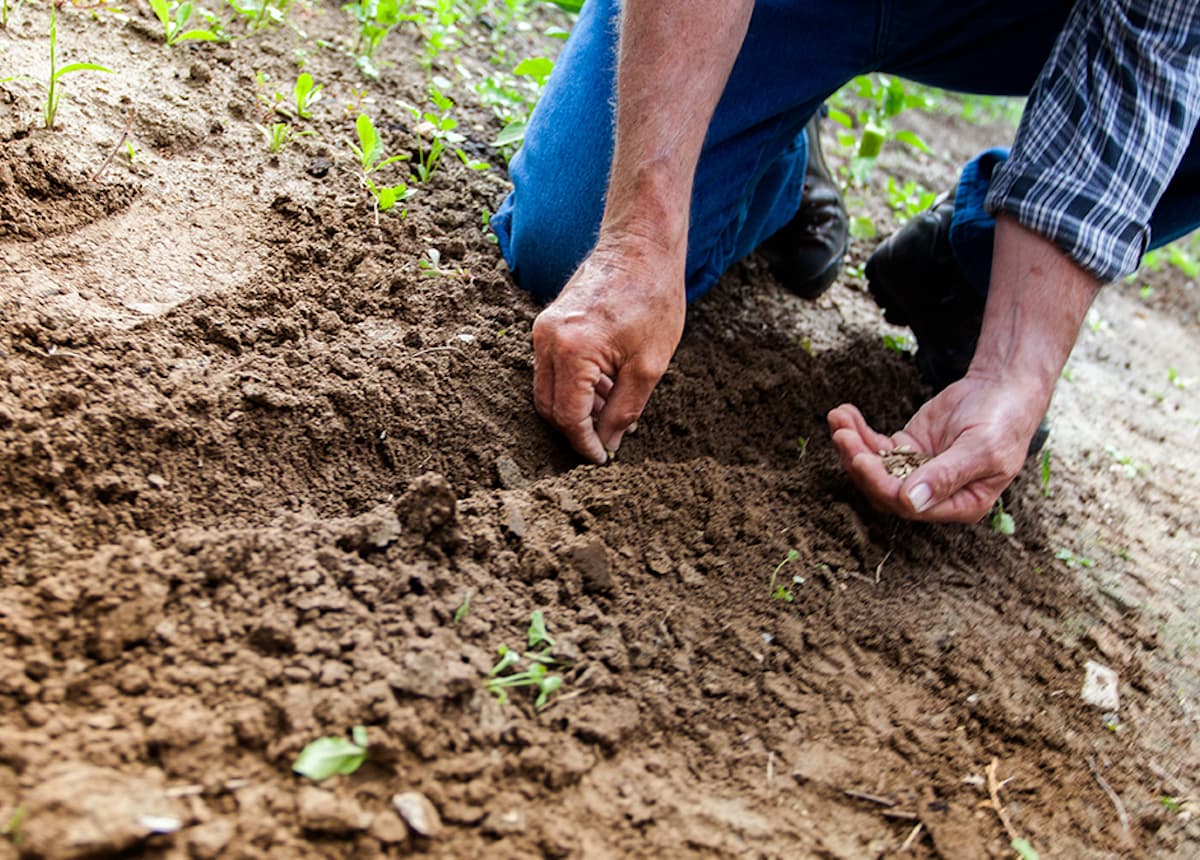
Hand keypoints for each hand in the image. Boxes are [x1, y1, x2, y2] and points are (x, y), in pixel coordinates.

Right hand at [532, 235, 685, 463]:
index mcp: (572, 351)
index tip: (602, 458)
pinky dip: (574, 385)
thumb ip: (624, 411)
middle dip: (576, 429)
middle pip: (549, 406)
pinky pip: (552, 368)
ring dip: (576, 407)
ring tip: (614, 410)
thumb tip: (608, 443)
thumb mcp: (649, 366)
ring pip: (548, 388)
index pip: (567, 416)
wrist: (641, 246)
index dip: (584, 444)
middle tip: (606, 441)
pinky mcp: (548, 322)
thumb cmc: (652, 299)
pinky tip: (606, 387)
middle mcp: (547, 339)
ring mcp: (543, 329)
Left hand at [828, 371, 1048, 521]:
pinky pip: (876, 446)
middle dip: (859, 463)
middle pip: (884, 488)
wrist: (1003, 388)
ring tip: (838, 419)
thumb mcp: (981, 449)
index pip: (909, 505)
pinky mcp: (907, 448)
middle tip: (842, 435)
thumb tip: (910, 502)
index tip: (861, 459)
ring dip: (852, 445)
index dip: (881, 484)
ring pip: (875, 467)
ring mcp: (917, 471)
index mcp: (959, 504)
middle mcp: (934, 494)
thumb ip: (946, 476)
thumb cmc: (1002, 422)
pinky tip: (844, 413)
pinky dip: (858, 431)